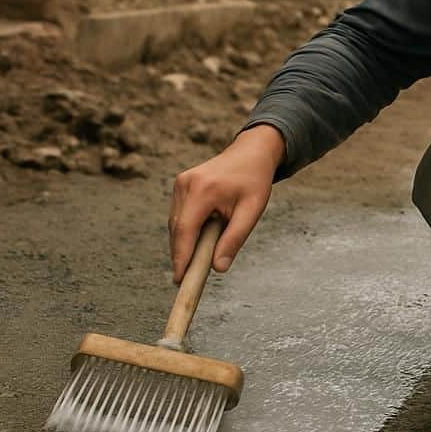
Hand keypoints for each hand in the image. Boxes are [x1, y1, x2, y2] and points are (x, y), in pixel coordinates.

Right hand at [168, 124, 284, 283]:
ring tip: (195, 261)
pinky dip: (186, 231)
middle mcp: (187, 184)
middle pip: (177, 229)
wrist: (251, 153)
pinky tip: (198, 241)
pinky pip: (179, 215)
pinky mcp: (181, 184)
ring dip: (184, 243)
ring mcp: (181, 182)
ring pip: (176, 223)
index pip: (186, 230)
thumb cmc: (255, 181)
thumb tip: (218, 268)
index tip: (179, 279)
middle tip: (188, 279)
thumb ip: (234, 239)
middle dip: (181, 255)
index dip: (181, 257)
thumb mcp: (252, 211)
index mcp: (204, 189)